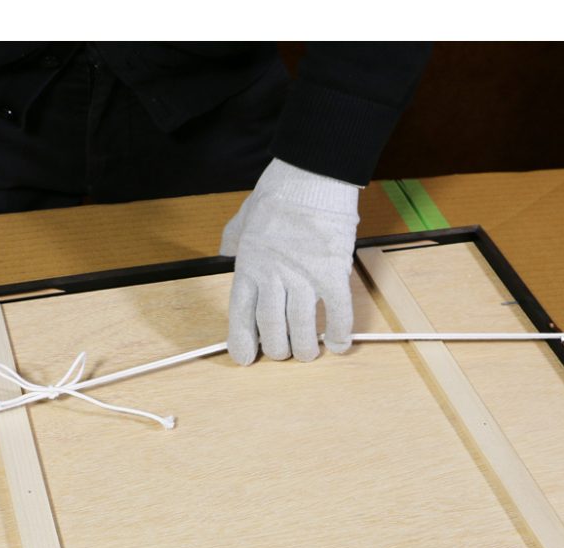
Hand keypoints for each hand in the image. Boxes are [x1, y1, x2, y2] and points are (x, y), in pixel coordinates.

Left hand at [220, 158, 358, 364]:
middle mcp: (274, 277)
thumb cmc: (279, 193)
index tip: (246, 359)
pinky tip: (339, 345)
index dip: (243, 343)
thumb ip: (233, 241)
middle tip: (284, 352)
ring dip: (306, 349)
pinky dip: (340, 333)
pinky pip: (337, 312)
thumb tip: (224, 253)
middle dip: (278, 350)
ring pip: (303, 329)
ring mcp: (304, 276)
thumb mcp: (244, 218)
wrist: (313, 173)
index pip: (241, 316)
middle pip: (272, 330)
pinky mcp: (333, 272)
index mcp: (249, 266)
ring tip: (309, 353)